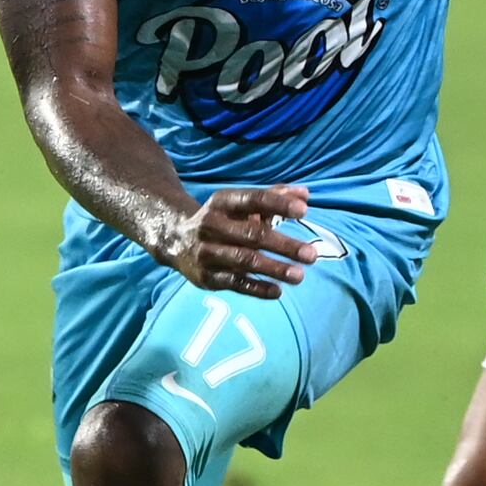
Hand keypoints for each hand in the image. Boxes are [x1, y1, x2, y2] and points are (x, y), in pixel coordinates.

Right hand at [160, 182, 333, 299]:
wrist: (174, 240)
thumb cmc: (222, 219)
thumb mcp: (240, 204)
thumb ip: (274, 197)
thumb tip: (306, 194)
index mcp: (222, 202)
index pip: (253, 200)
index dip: (279, 205)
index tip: (304, 212)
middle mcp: (211, 225)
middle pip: (252, 235)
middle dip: (284, 245)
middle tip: (312, 254)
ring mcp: (207, 252)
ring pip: (244, 261)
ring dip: (274, 268)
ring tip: (300, 275)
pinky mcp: (206, 277)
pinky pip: (235, 284)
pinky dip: (257, 288)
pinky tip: (278, 291)